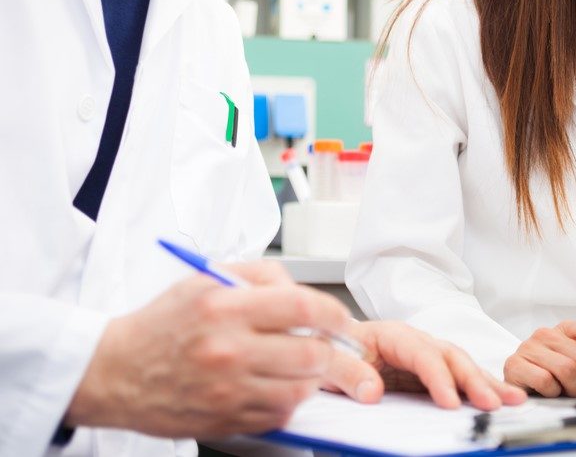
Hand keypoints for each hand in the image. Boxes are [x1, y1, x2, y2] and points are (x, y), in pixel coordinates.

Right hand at [67, 261, 352, 437]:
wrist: (115, 370)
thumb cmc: (164, 322)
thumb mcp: (208, 277)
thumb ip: (262, 275)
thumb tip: (304, 291)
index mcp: (225, 307)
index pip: (304, 308)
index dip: (335, 315)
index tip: (341, 320)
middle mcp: (228, 350)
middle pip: (312, 354)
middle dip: (330, 350)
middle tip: (326, 346)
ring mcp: (227, 390)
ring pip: (301, 389)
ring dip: (311, 377)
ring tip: (296, 364)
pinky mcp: (225, 419)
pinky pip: (280, 414)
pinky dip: (288, 400)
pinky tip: (274, 384)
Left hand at [317, 321, 526, 410]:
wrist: (323, 351)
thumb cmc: (327, 354)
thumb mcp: (327, 364)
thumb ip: (346, 373)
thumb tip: (371, 390)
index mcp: (391, 334)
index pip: (421, 353)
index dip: (437, 377)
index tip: (448, 401)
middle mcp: (414, 341)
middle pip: (450, 356)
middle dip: (473, 380)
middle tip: (491, 404)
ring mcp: (425, 356)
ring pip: (461, 365)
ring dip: (487, 382)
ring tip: (514, 399)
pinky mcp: (428, 373)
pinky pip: (458, 378)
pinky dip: (481, 387)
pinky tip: (502, 397)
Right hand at [503, 319, 575, 396]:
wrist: (519, 384)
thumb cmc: (553, 374)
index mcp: (567, 329)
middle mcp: (548, 334)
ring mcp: (530, 347)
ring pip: (568, 370)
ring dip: (574, 389)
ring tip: (567, 391)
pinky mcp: (515, 364)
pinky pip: (546, 381)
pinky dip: (553, 393)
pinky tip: (550, 392)